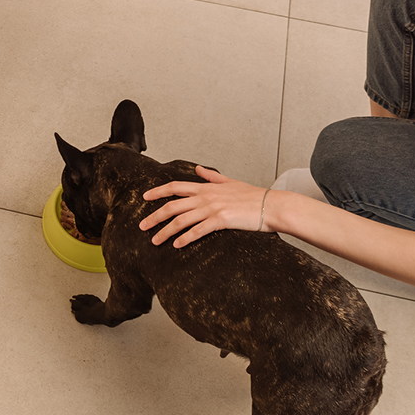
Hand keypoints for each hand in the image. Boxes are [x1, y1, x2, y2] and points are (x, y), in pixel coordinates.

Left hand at [138, 166, 269, 247]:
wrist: (272, 205)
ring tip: (155, 241)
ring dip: (165, 231)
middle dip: (155, 216)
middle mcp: (206, 196)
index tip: (145, 198)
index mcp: (206, 187)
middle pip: (173, 206)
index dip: (158, 192)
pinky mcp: (221, 220)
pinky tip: (176, 245)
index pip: (176, 187)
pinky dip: (185, 238)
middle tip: (142, 226)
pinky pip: (198, 230)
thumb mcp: (231, 182)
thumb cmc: (254, 196)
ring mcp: (213, 208)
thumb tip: (199, 169)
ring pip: (181, 220)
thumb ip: (212, 177)